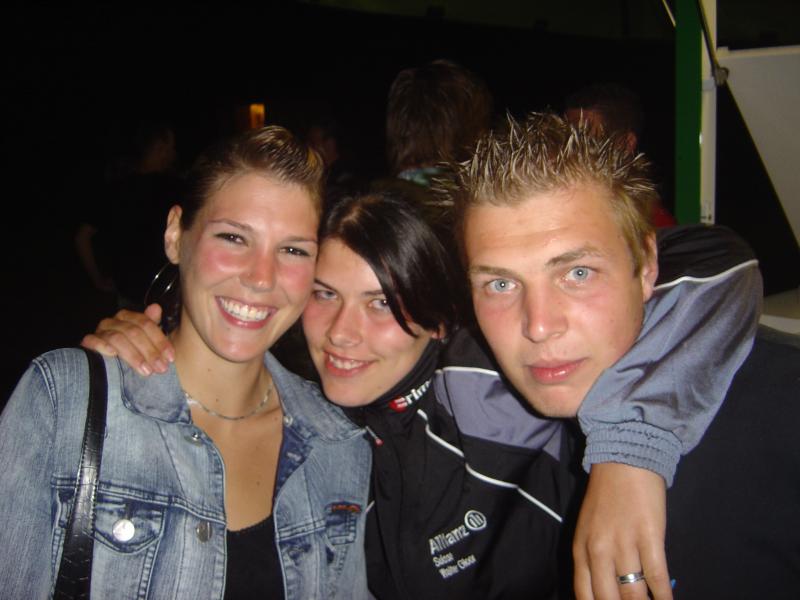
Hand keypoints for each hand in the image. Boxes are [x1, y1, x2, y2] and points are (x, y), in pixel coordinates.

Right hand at [81, 303, 173, 375]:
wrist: (106, 361)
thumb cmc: (130, 349)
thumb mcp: (144, 340)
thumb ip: (151, 326)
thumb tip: (156, 307)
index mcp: (128, 317)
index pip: (146, 324)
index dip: (160, 341)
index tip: (170, 358)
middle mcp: (113, 321)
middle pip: (134, 332)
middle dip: (150, 352)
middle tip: (161, 368)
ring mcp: (100, 331)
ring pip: (118, 338)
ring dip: (133, 355)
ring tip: (146, 370)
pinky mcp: (88, 341)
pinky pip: (93, 341)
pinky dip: (103, 346)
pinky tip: (112, 355)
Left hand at [573, 463, 671, 599]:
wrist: (623, 459)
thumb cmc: (606, 494)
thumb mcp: (588, 529)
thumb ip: (593, 559)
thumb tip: (608, 591)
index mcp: (581, 549)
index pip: (586, 596)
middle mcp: (599, 551)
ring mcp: (624, 544)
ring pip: (634, 594)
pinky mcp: (649, 537)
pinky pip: (657, 577)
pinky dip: (664, 595)